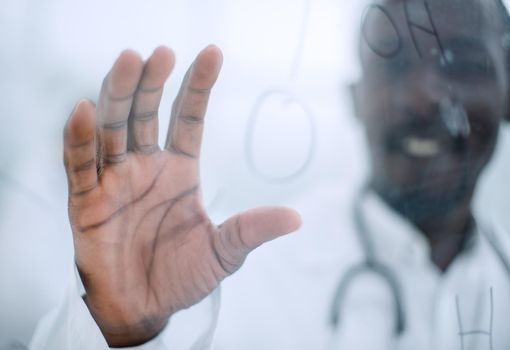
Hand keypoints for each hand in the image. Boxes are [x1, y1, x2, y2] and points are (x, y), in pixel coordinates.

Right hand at [63, 45, 301, 346]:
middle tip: (161, 53)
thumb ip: (250, 230)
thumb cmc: (182, 278)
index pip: (189, 118)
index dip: (199, 86)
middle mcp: (146, 167)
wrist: (144, 310)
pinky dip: (79, 138)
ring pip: (113, 128)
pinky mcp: (86, 202)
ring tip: (129, 61)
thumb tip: (297, 218)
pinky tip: (85, 109)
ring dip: (119, 95)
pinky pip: (80, 165)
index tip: (212, 52)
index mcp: (180, 171)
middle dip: (153, 83)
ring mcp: (115, 181)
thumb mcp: (223, 253)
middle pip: (147, 114)